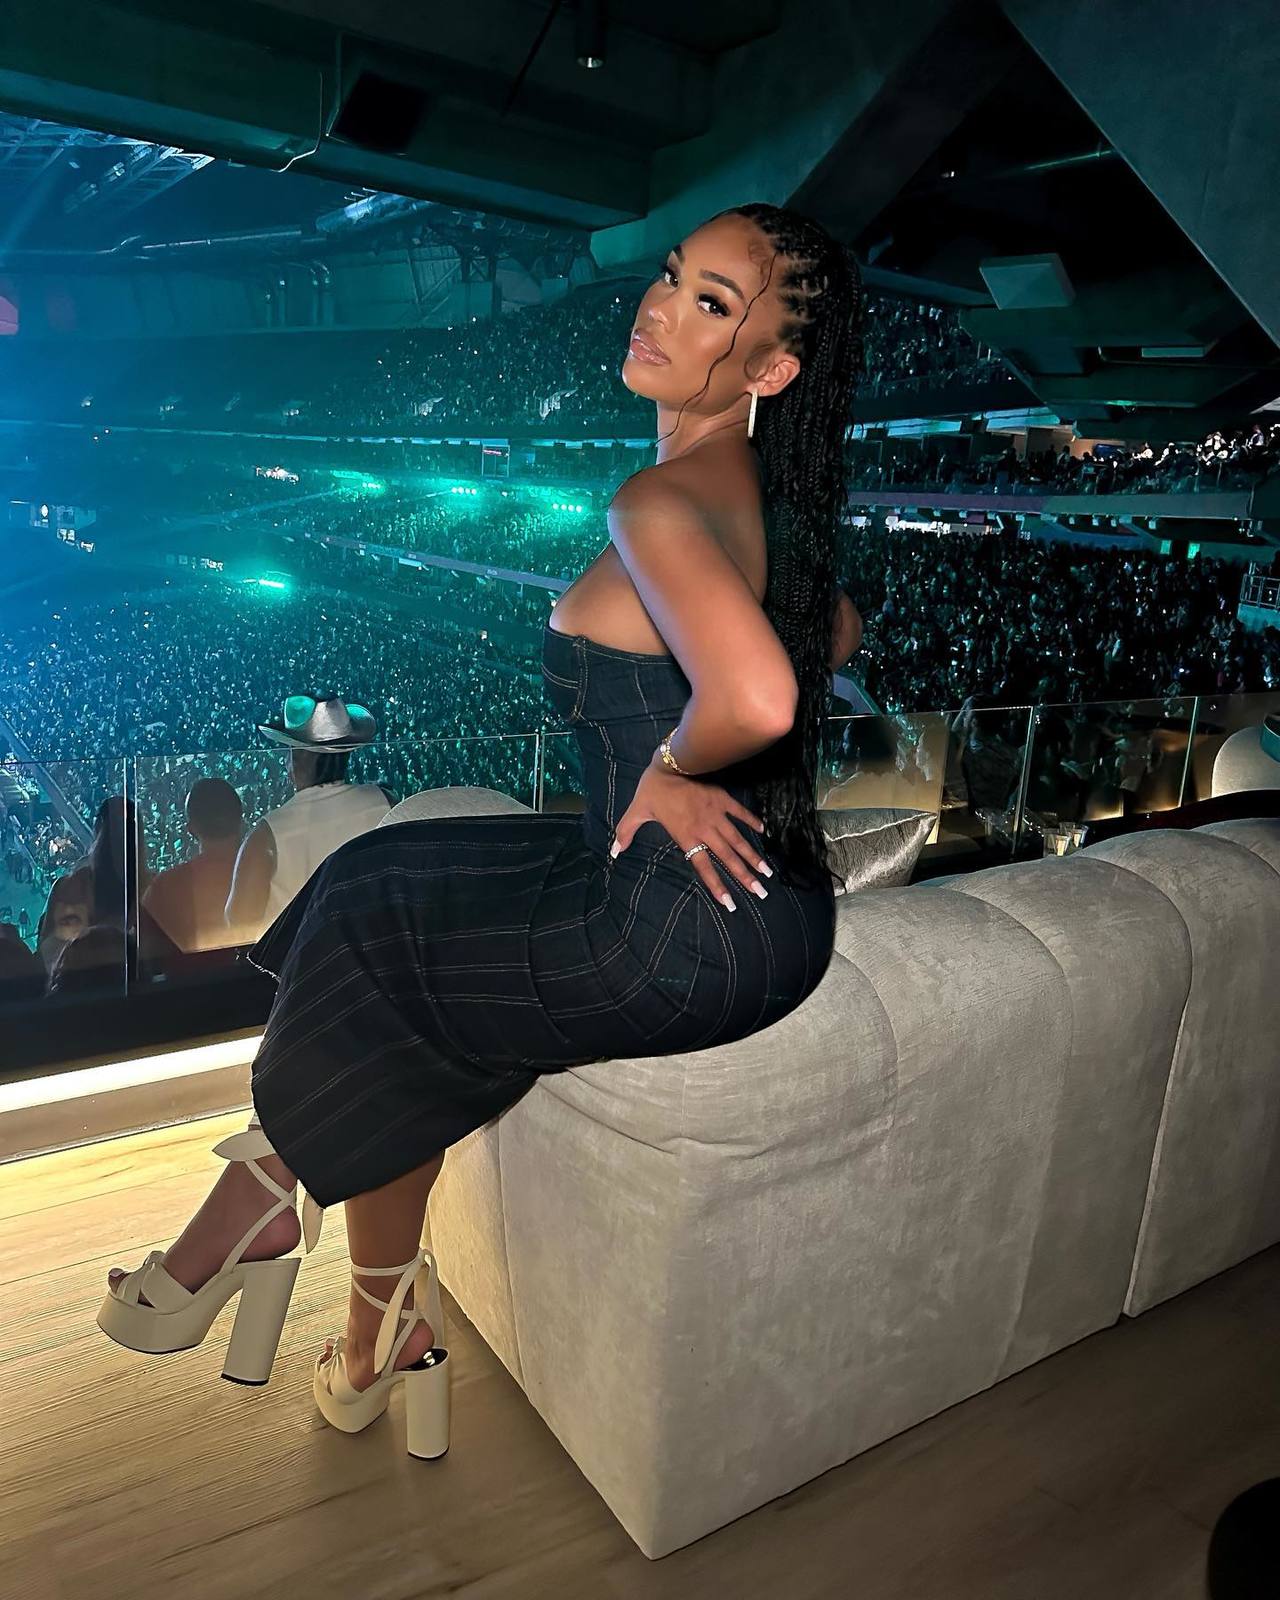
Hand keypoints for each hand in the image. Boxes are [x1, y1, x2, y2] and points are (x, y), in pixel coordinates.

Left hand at [609, 757, 771, 909]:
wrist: (669, 763)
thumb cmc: (652, 789)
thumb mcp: (636, 812)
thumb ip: (626, 832)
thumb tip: (614, 851)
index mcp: (686, 837)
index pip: (704, 867)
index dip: (717, 885)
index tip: (729, 902)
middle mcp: (704, 829)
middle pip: (728, 858)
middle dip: (745, 877)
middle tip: (761, 892)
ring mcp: (716, 814)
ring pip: (738, 840)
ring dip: (753, 856)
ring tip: (767, 871)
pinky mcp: (722, 799)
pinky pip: (740, 813)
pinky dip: (752, 822)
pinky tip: (763, 832)